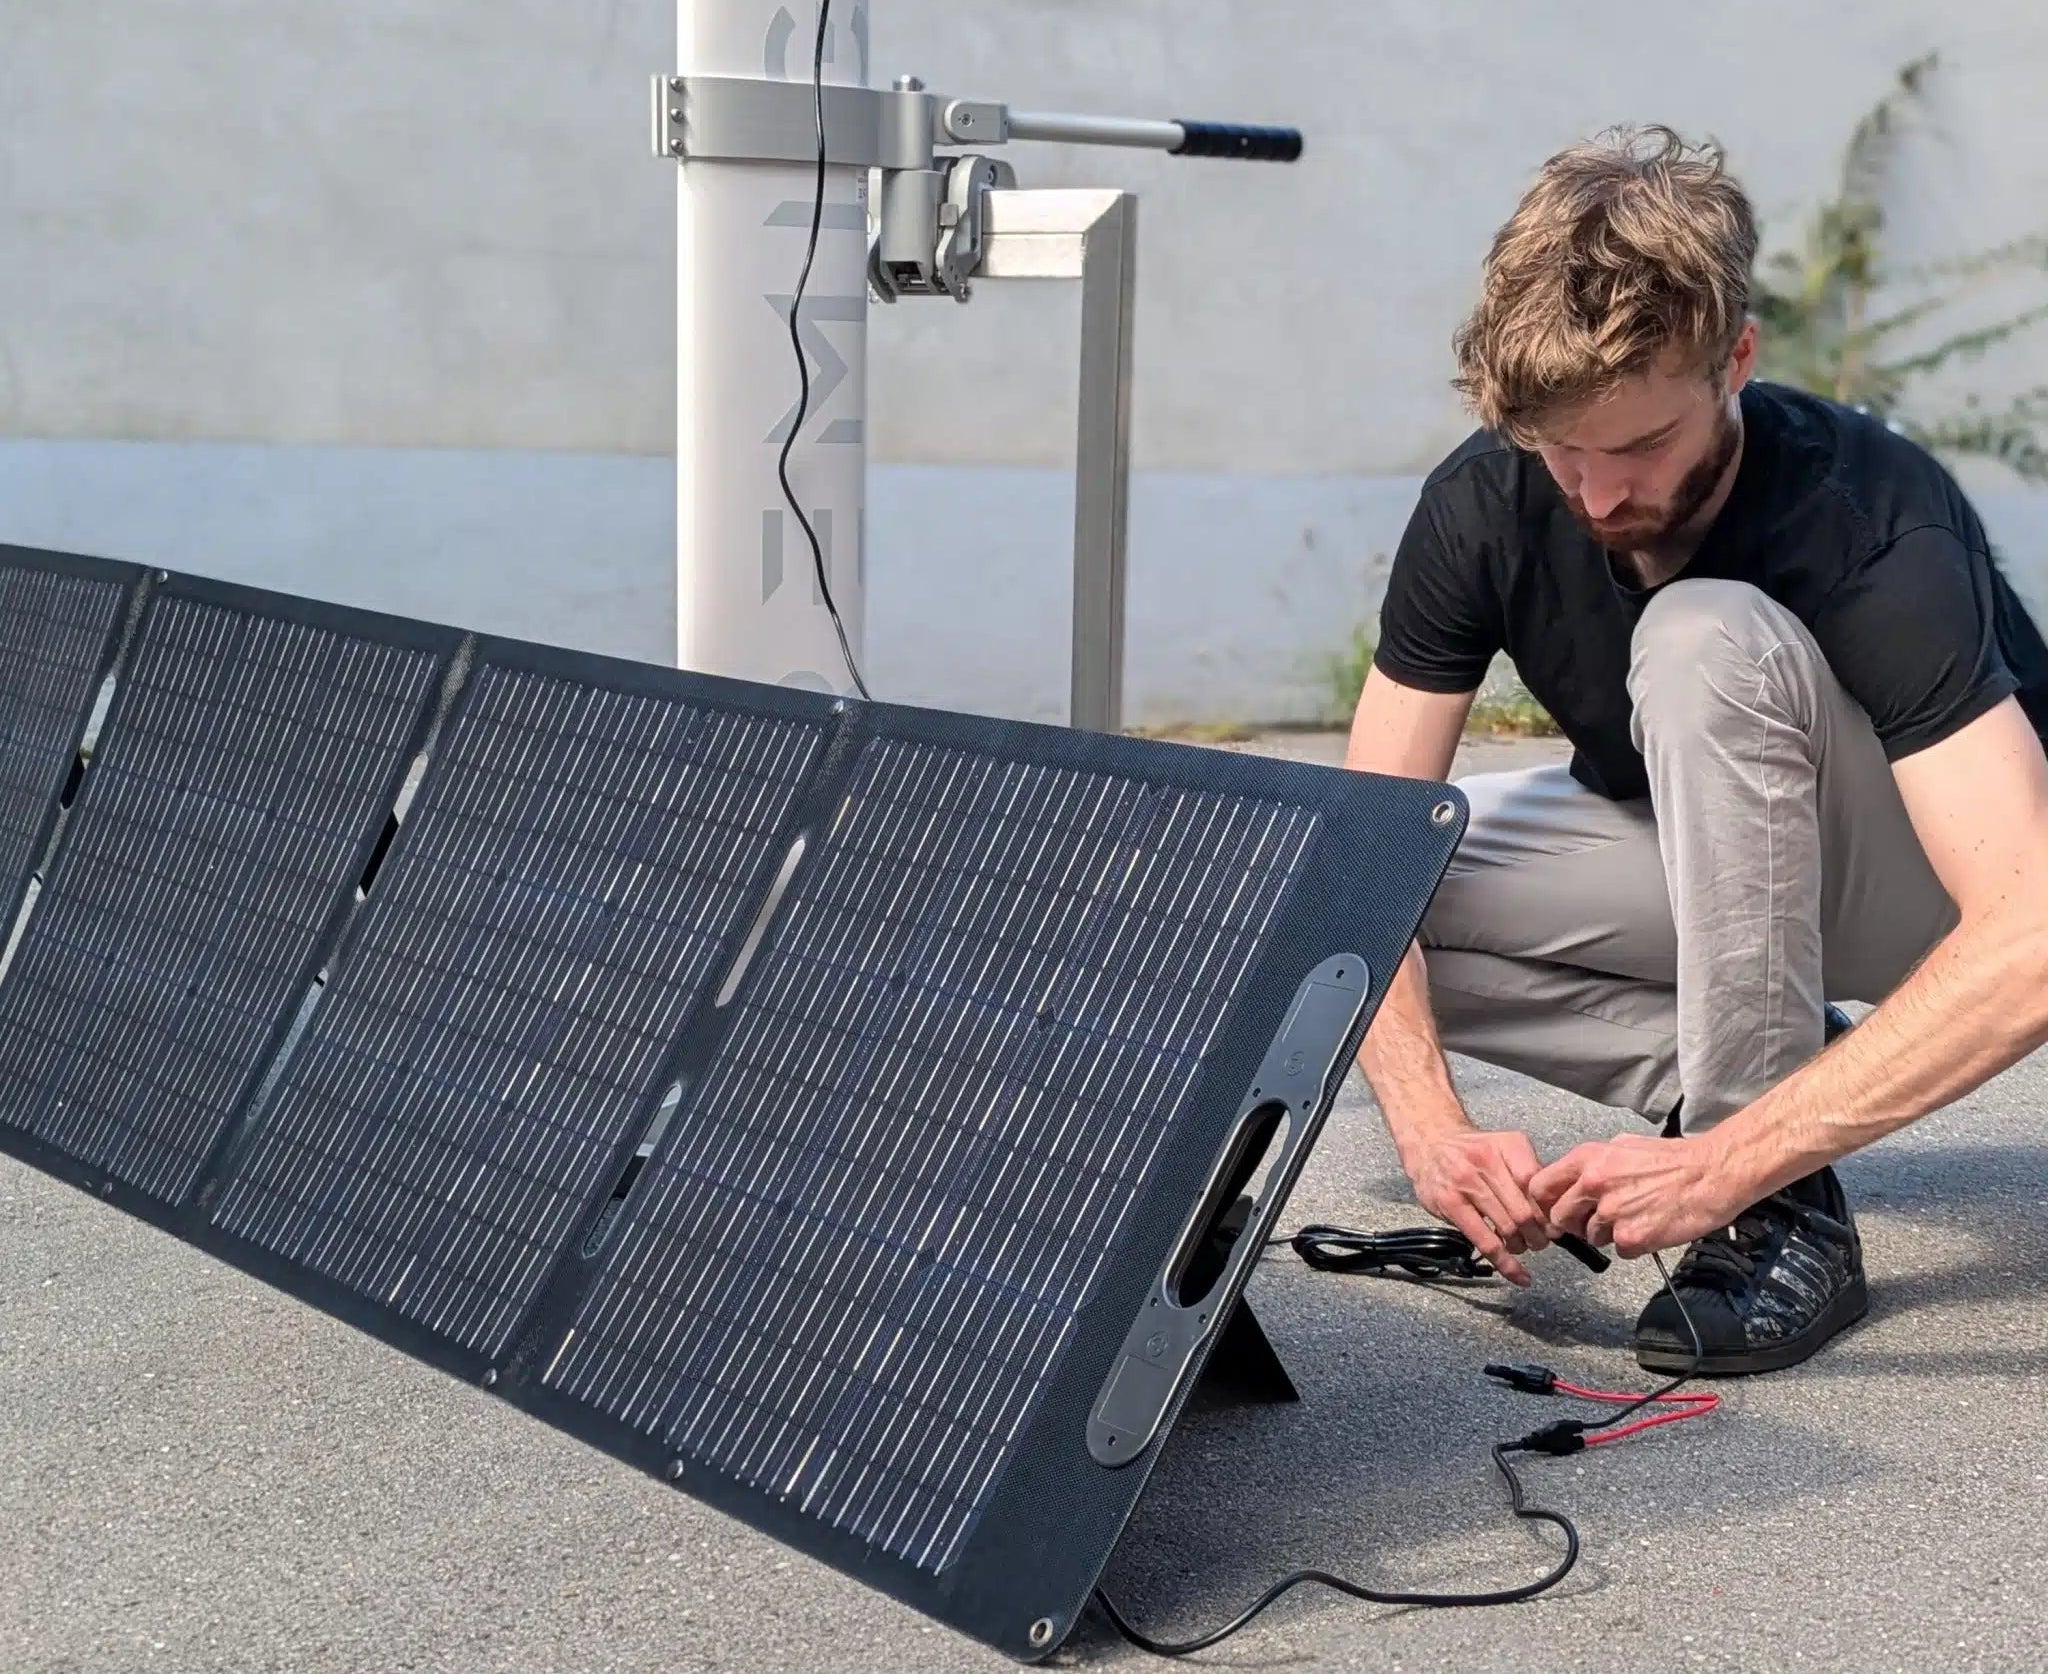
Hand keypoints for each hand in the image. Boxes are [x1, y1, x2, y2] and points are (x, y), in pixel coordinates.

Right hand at [1400, 1126, 1549, 1285]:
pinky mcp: (1450, 1204)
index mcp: (1508, 1145)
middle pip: (1525, 1210)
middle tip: (1540, 1241)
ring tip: (1521, 1246)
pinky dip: (1505, 1263)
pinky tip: (1517, 1274)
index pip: (1537, 1184)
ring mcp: (1466, 1182)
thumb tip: (1556, 1207)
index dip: (1549, 1211)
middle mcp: (1487, 1160)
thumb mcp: (1506, 1146)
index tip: (1555, 1225)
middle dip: (1538, 1234)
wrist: (1430, 1142)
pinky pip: (1484, 1242)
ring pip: (1508, 1228)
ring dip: (1521, 1246)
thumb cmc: (1474, 1150)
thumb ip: (1530, 1171)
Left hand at [1530, 1132, 1744, 1257]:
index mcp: (1587, 1159)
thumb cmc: (1672, 1159)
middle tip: (1594, 1221)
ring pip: (1590, 1236)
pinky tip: (1650, 1227)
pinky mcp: (1632, 1239)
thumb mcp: (1622, 1146)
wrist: (1712, 1174)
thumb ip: (1592, 1164)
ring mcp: (1611, 1214)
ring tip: (1635, 1216)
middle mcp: (1593, 1185)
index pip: (1539, 1186)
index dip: (1544, 1203)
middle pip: (1560, 1218)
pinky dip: (1632, 1244)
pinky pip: (1619, 1250)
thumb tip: (1572, 1181)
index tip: (1553, 1209)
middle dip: (1574, 1223)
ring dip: (1608, 1234)